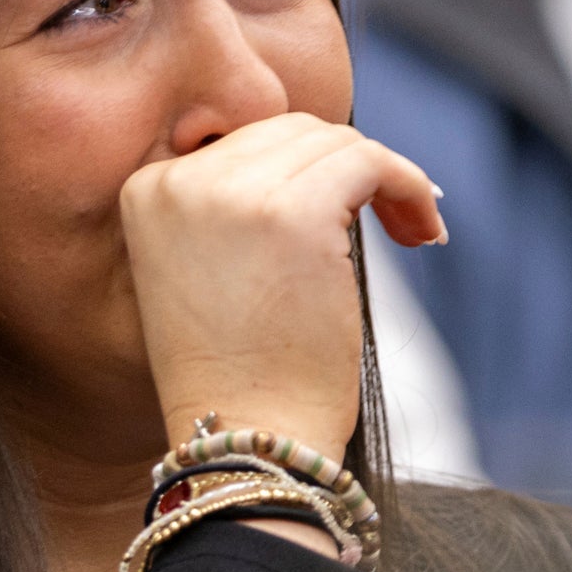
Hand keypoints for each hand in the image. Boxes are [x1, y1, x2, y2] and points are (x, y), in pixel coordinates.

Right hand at [119, 112, 444, 455]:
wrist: (249, 439)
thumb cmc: (241, 373)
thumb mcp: (210, 269)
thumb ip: (238, 202)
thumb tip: (323, 148)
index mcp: (148, 190)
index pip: (244, 140)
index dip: (303, 169)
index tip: (344, 209)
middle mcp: (181, 180)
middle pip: (290, 132)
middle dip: (347, 169)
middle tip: (391, 225)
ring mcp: (234, 193)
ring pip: (334, 141)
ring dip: (386, 179)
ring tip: (413, 232)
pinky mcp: (295, 212)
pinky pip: (370, 161)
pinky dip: (409, 186)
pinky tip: (424, 231)